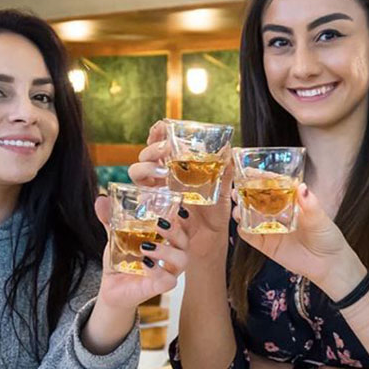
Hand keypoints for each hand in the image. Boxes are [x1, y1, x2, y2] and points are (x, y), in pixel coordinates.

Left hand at [92, 195, 189, 309]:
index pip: (184, 227)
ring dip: (166, 250)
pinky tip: (145, 263)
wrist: (112, 286)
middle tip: (159, 223)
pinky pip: (168, 279)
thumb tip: (101, 200)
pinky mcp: (161, 287)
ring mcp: (169, 271)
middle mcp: (173, 255)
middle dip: (175, 230)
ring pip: (182, 259)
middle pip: (186, 241)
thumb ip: (111, 219)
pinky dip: (157, 270)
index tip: (177, 208)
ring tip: (146, 246)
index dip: (185, 218)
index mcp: (167, 240)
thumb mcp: (116, 236)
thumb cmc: (122, 260)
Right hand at [127, 120, 232, 263]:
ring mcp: (153, 193)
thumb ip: (225, 173)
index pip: (161, 143)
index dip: (158, 132)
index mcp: (176, 167)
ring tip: (161, 169)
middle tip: (165, 148)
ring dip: (146, 167)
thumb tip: (230, 150)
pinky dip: (143, 193)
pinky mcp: (151, 211)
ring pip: (137, 172)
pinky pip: (139, 199)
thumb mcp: (222, 192)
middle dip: (152, 148)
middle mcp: (161, 177)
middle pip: (145, 155)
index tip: (162, 126)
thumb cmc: (214, 214)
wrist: (209, 242)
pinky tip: (154, 191)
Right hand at [234, 183, 366, 300]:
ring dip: (241, 208)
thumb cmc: (327, 238)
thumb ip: (310, 205)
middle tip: (237, 186)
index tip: (250, 170)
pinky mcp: (266, 245)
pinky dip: (243, 228)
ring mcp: (271, 228)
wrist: (328, 265)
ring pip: (250, 215)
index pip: (273, 185)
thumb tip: (302, 187)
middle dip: (244, 191)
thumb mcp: (321, 219)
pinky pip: (250, 235)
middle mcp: (278, 213)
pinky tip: (241, 223)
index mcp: (291, 201)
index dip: (261, 177)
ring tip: (237, 203)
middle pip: (257, 198)